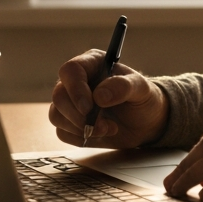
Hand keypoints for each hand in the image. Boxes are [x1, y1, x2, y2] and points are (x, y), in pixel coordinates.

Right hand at [48, 49, 168, 148]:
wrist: (146, 122)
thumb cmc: (143, 98)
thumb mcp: (141, 89)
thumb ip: (123, 87)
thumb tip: (99, 95)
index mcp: (93, 64)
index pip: (71, 70)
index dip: (76, 89)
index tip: (89, 107)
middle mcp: (78, 82)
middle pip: (59, 96)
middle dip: (79, 115)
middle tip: (103, 124)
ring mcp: (71, 103)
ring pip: (56, 115)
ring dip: (80, 128)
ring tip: (108, 128)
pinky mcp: (70, 123)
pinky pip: (63, 133)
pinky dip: (81, 137)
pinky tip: (102, 133)